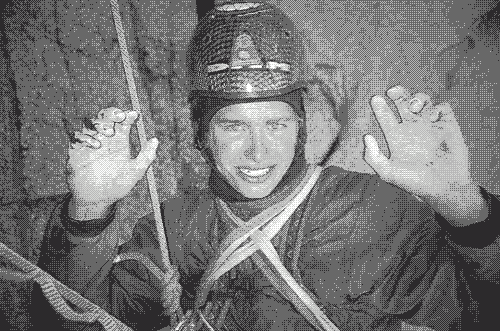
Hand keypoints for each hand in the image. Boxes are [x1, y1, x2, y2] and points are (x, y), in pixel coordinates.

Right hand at [67, 107, 158, 218]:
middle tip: (119, 116)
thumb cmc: (119, 186)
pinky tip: (95, 145)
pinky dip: (85, 137)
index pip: (123, 122)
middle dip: (112, 113)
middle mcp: (105, 140)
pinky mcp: (76, 151)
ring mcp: (90, 144)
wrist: (98, 200)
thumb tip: (155, 140)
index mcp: (120, 141)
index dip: (128, 116)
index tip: (134, 115)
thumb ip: (146, 157)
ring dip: (99, 124)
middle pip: (105, 117)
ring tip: (109, 133)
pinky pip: (77, 137)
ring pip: (90, 124)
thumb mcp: (135, 172)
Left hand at [363, 86, 485, 222]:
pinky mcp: (448, 126)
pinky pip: (443, 108)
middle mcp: (412, 129)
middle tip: (392, 91)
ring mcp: (430, 126)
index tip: (375, 99)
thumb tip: (367, 137)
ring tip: (413, 107)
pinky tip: (431, 118)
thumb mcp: (388, 173)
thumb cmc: (414, 183)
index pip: (386, 117)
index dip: (380, 107)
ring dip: (418, 98)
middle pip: (403, 102)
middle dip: (398, 93)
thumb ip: (373, 157)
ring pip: (423, 101)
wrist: (445, 188)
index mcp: (396, 137)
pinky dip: (437, 107)